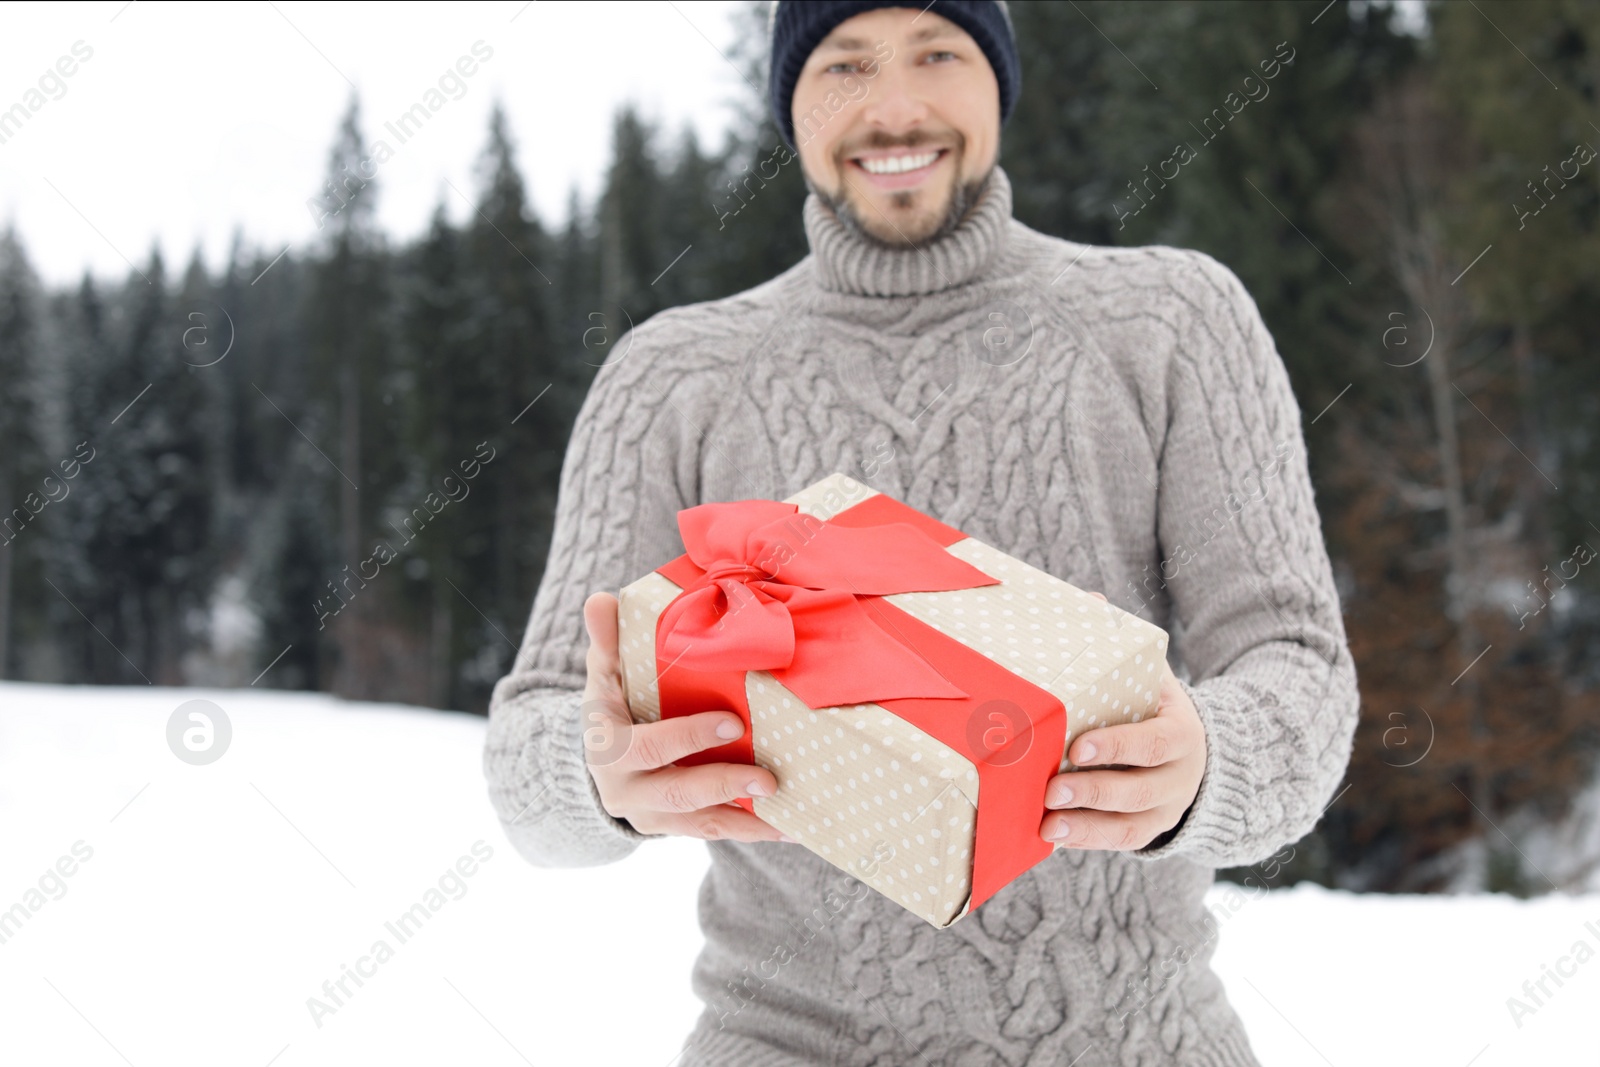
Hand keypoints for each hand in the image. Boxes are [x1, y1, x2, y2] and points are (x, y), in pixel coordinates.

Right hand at [578, 592, 784, 843]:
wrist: (601, 762)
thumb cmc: (612, 706)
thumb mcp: (602, 676)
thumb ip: (606, 642)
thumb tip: (600, 600)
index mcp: (608, 749)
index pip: (646, 747)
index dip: (688, 738)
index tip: (733, 723)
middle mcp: (626, 790)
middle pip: (678, 793)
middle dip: (724, 785)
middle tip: (768, 778)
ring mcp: (652, 816)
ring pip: (701, 823)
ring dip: (747, 821)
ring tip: (787, 811)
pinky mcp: (676, 827)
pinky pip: (716, 831)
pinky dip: (752, 829)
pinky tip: (789, 826)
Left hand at [1038, 593, 1206, 851]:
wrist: (1196, 751)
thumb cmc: (1154, 705)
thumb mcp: (1150, 675)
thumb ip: (1121, 644)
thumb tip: (1090, 599)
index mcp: (1180, 732)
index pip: (1154, 742)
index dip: (1118, 746)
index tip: (1077, 746)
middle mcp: (1179, 776)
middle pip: (1139, 791)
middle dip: (1094, 791)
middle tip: (1051, 789)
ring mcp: (1166, 809)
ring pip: (1129, 826)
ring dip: (1086, 827)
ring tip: (1048, 824)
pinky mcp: (1149, 831)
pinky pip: (1120, 843)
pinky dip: (1087, 841)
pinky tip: (1053, 838)